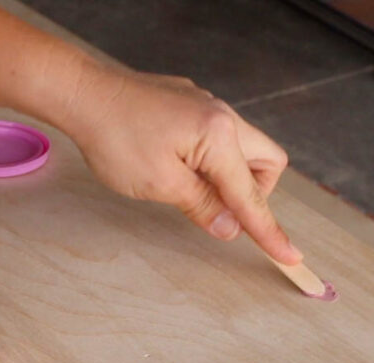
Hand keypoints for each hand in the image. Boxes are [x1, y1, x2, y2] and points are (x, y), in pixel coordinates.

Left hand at [61, 65, 299, 264]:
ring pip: (240, 148)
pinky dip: (207, 159)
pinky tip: (172, 164)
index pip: (252, 195)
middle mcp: (222, 115)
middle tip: (218, 209)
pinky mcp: (190, 104)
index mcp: (219, 137)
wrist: (84, 94)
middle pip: (265, 162)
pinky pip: (215, 137)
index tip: (289, 257)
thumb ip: (202, 205)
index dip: (268, 231)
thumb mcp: (159, 183)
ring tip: (187, 187)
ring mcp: (206, 106)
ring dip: (225, 176)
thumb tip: (230, 227)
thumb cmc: (115, 137)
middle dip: (253, 192)